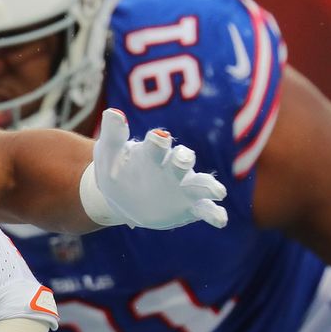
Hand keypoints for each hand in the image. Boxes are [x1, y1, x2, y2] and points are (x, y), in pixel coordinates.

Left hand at [84, 108, 227, 229]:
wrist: (121, 197)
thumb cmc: (117, 169)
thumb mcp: (109, 154)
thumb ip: (113, 135)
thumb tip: (111, 112)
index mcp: (153, 153)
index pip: (157, 144)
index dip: (158, 141)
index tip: (158, 136)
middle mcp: (173, 167)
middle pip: (181, 160)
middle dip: (182, 159)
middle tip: (183, 157)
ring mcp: (183, 187)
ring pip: (199, 184)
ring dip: (207, 186)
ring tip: (217, 191)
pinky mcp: (189, 207)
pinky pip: (204, 210)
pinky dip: (214, 213)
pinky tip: (221, 219)